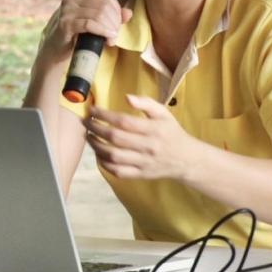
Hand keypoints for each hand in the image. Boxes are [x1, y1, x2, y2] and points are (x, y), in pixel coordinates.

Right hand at [36, 0, 131, 67]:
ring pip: (99, 14)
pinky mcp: (65, 23)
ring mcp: (67, 9)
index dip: (116, 7)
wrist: (56, 51)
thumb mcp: (95, 23)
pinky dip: (103, 31)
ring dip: (110, 28)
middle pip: (103, 4)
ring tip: (111, 39)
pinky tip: (108, 39)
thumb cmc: (76, 35)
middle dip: (114, 21)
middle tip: (115, 34)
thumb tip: (129, 13)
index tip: (119, 22)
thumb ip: (111, 16)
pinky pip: (90, 24)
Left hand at [84, 94, 201, 181]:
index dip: (104, 115)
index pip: (123, 121)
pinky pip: (118, 171)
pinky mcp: (140, 174)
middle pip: (115, 138)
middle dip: (96, 129)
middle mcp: (148, 146)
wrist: (186, 160)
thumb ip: (146, 103)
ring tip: (89, 137)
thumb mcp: (164, 113)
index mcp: (153, 129)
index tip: (93, 110)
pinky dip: (104, 164)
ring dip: (96, 146)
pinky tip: (99, 154)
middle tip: (86, 122)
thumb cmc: (172, 133)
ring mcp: (143, 162)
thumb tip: (126, 97)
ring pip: (113, 156)